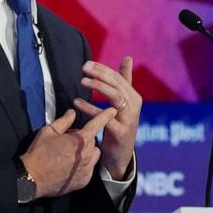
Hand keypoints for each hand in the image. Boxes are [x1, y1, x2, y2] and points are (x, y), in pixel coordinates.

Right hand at [20, 107, 116, 197]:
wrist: (32, 179)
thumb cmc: (39, 153)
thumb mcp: (49, 131)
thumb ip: (64, 121)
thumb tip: (72, 113)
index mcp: (80, 140)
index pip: (97, 124)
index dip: (105, 116)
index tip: (112, 110)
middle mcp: (88, 154)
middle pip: (93, 141)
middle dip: (84, 138)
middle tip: (69, 140)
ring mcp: (87, 169)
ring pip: (94, 155)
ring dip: (87, 152)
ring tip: (71, 154)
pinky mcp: (85, 181)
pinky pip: (89, 169)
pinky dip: (84, 165)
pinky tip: (70, 166)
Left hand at [73, 57, 140, 179]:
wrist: (121, 155)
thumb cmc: (120, 126)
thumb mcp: (124, 103)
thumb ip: (125, 81)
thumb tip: (128, 57)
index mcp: (134, 97)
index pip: (119, 78)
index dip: (103, 69)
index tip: (87, 63)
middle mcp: (134, 106)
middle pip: (118, 85)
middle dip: (100, 74)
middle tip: (84, 69)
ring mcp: (129, 120)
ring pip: (115, 97)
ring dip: (99, 87)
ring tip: (82, 81)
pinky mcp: (120, 133)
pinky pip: (105, 117)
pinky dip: (91, 109)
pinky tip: (78, 103)